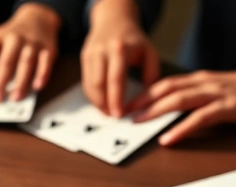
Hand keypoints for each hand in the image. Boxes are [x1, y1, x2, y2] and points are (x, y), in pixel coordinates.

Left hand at [0, 3, 60, 102]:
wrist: (37, 17)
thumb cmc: (12, 35)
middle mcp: (14, 39)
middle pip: (6, 62)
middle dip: (0, 82)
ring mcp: (32, 44)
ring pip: (26, 64)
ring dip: (21, 82)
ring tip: (15, 98)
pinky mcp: (48, 49)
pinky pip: (45, 63)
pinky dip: (42, 75)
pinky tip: (37, 86)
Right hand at [82, 0, 158, 116]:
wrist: (113, 20)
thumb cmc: (133, 39)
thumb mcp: (149, 52)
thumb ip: (151, 73)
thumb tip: (148, 97)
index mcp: (119, 48)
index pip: (115, 78)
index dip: (116, 99)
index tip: (119, 114)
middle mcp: (102, 50)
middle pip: (98, 84)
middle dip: (104, 104)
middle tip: (112, 117)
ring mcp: (90, 54)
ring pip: (89, 85)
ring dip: (97, 102)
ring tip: (107, 112)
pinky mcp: (84, 58)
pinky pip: (85, 82)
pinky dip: (92, 95)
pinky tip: (101, 102)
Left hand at [129, 66, 235, 145]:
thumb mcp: (214, 90)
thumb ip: (195, 97)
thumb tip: (171, 111)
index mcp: (197, 80)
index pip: (164, 85)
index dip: (143, 94)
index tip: (125, 105)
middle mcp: (203, 83)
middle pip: (166, 90)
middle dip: (142, 102)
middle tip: (123, 115)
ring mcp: (215, 94)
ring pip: (179, 100)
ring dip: (156, 112)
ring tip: (139, 123)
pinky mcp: (228, 106)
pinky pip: (200, 117)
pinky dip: (182, 128)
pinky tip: (168, 138)